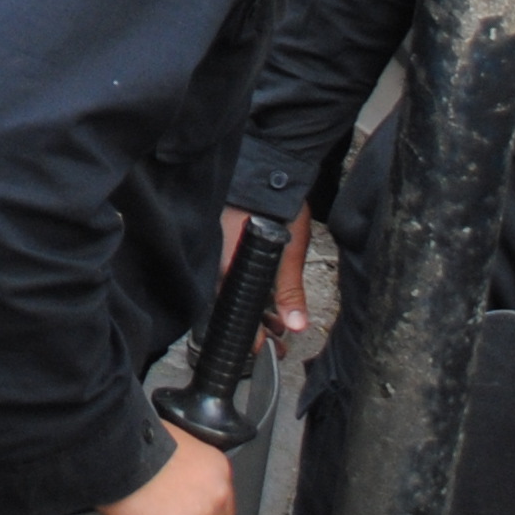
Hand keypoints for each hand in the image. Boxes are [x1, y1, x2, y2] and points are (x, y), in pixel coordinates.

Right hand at [221, 206, 315, 343]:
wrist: (270, 163)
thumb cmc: (276, 204)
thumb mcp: (289, 253)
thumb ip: (290, 291)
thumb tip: (295, 326)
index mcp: (227, 266)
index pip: (236, 313)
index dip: (253, 337)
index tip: (267, 351)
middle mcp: (218, 258)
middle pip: (236, 303)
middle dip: (259, 324)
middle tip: (279, 339)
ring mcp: (221, 245)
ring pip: (238, 288)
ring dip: (259, 306)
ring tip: (280, 318)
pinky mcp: (227, 234)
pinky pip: (236, 271)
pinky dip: (253, 285)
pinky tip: (268, 288)